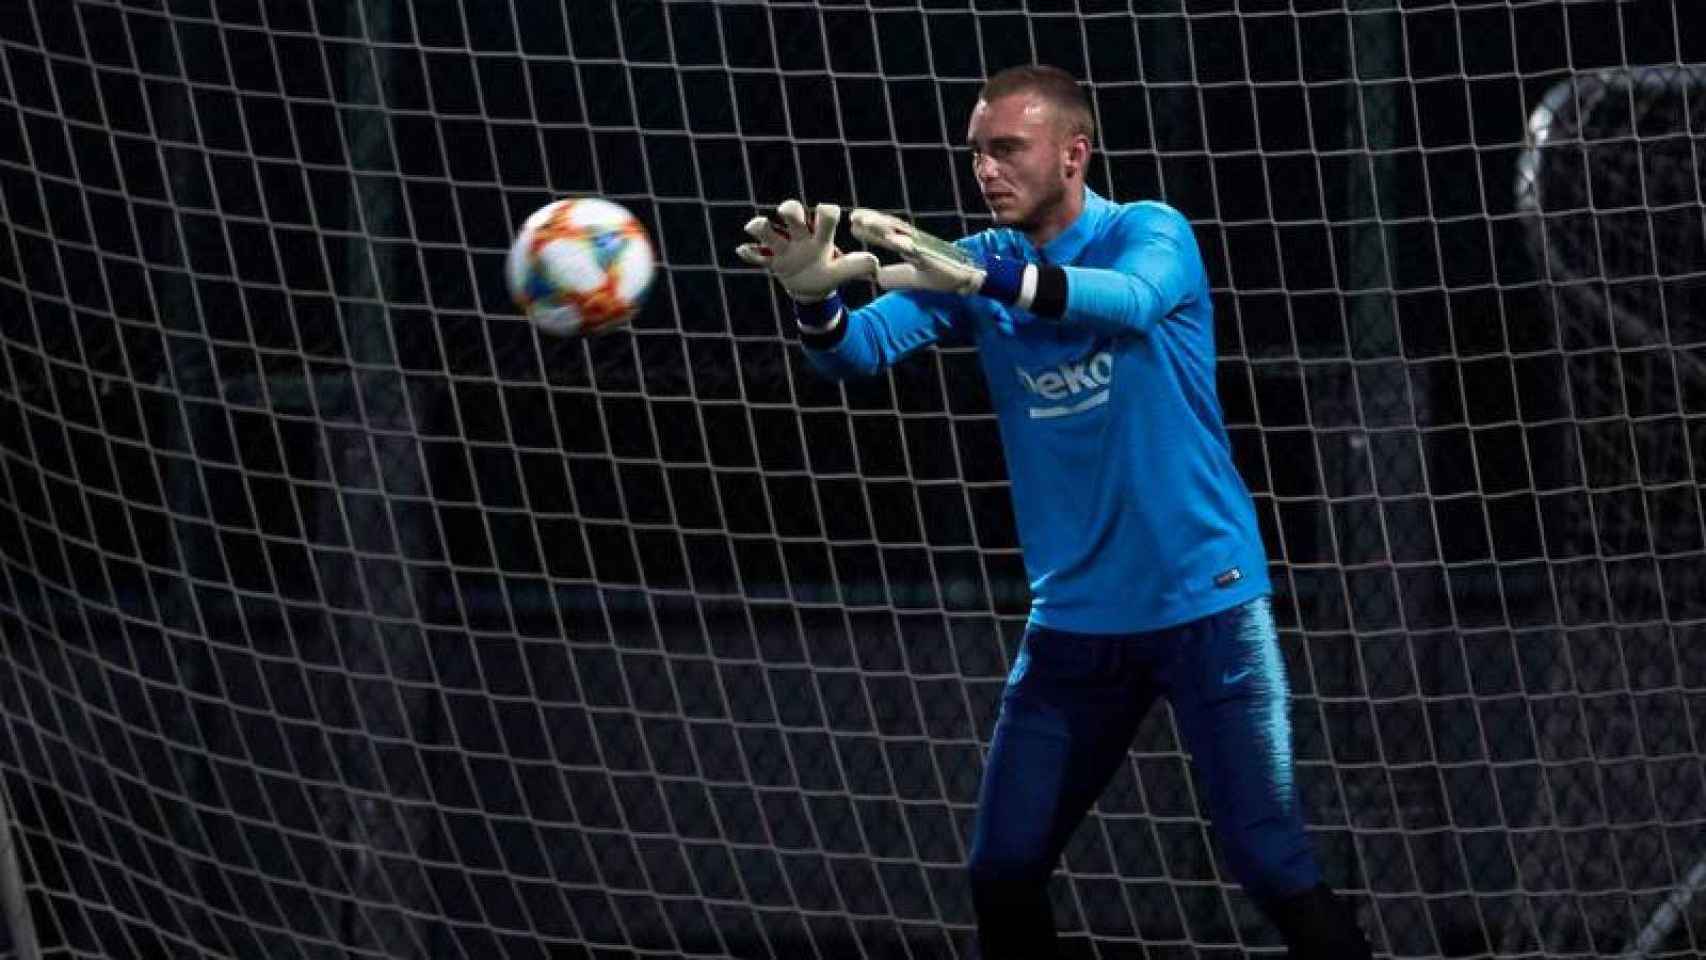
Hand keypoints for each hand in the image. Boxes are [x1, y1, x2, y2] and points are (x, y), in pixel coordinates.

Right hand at [736, 200, 876, 302]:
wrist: (812, 287)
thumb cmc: (829, 272)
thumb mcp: (843, 272)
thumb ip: (857, 266)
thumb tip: (875, 264)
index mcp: (820, 235)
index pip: (824, 215)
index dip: (826, 212)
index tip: (827, 215)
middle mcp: (799, 235)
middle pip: (792, 211)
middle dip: (790, 209)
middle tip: (789, 213)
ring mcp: (782, 247)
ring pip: (768, 230)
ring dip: (761, 226)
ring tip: (757, 225)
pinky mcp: (770, 260)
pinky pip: (756, 254)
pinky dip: (749, 252)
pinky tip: (743, 250)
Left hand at [848, 208, 985, 294]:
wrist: (967, 280)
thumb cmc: (941, 275)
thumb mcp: (913, 278)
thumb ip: (896, 276)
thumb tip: (877, 277)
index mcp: (910, 246)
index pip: (887, 233)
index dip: (871, 227)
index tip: (853, 221)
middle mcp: (915, 242)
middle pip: (891, 228)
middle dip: (873, 221)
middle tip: (854, 216)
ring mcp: (924, 247)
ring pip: (902, 233)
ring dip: (884, 227)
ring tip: (867, 221)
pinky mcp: (933, 257)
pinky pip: (918, 249)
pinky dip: (905, 244)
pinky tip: (892, 240)